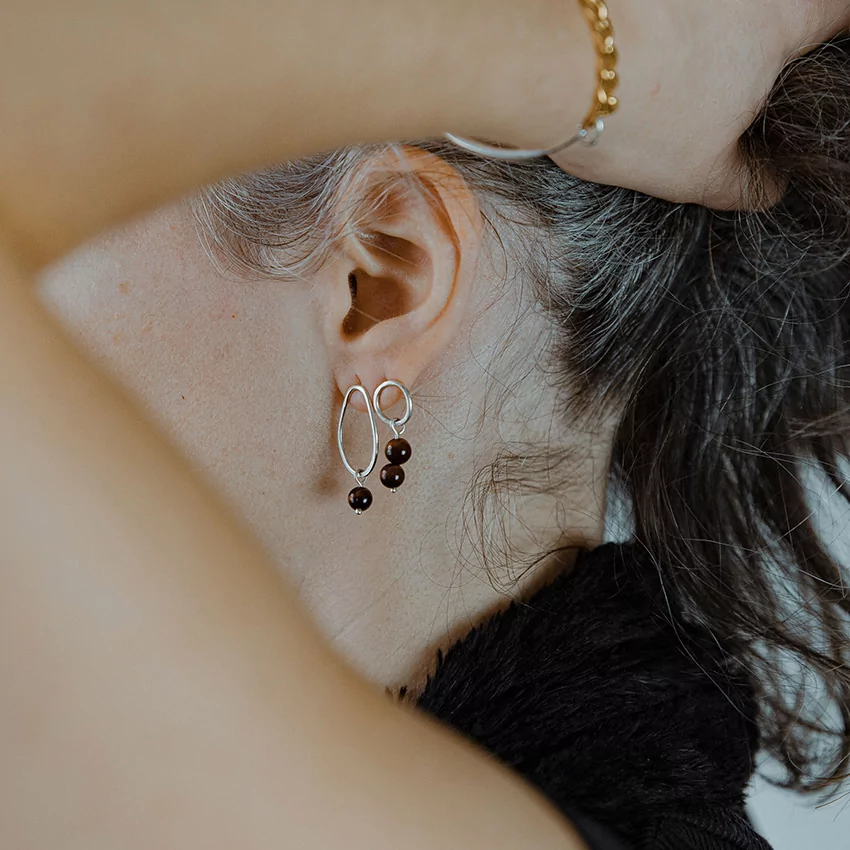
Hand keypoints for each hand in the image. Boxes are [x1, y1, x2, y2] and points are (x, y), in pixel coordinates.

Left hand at [547, 0, 849, 207]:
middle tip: (746, 79)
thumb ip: (744, 182)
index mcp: (781, 17)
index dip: (836, 35)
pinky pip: (673, 6)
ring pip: (720, 7)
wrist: (548, 63)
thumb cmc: (634, 114)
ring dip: (713, 28)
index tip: (824, 59)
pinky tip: (640, 50)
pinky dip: (665, 23)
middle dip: (773, 33)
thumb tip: (768, 191)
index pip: (841, 15)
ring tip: (678, 71)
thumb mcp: (697, 170)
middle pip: (778, 6)